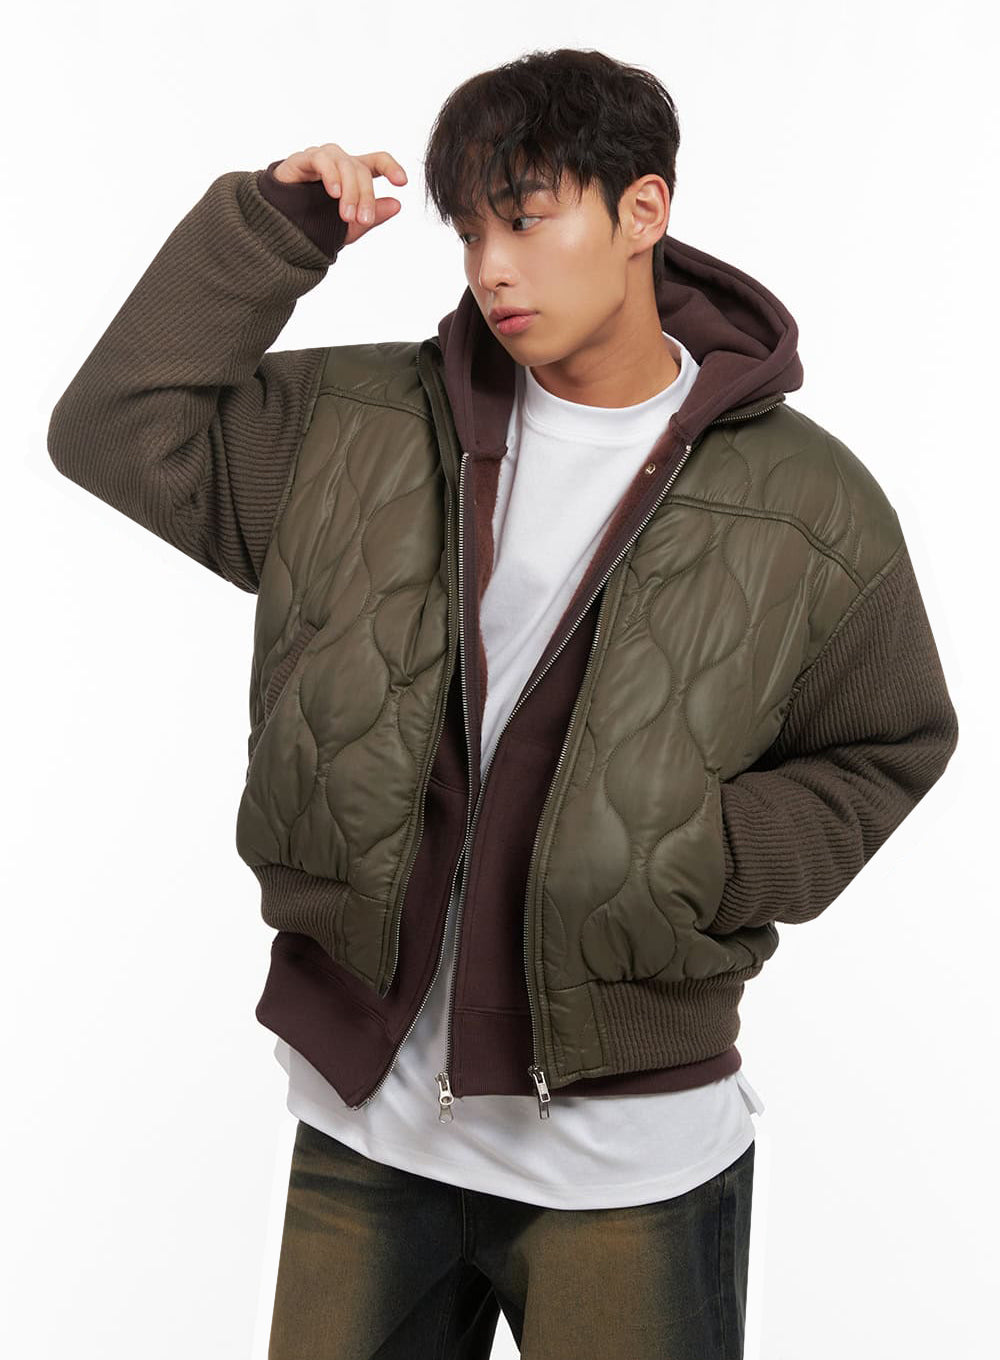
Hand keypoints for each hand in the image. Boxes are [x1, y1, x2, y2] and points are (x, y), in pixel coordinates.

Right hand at [271, 143, 407, 246]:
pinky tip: (333, 193)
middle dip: (365, 196)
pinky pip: (320, 159)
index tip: (401, 182)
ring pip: (344, 164)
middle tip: (362, 220)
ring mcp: (321, 159)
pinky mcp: (301, 159)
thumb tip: (397, 204)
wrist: (282, 230)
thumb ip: (372, 215)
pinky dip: (330, 175)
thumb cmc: (316, 224)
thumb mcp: (350, 226)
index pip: (377, 161)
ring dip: (349, 191)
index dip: (391, 167)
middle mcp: (340, 163)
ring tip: (346, 215)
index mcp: (354, 175)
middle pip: (360, 169)